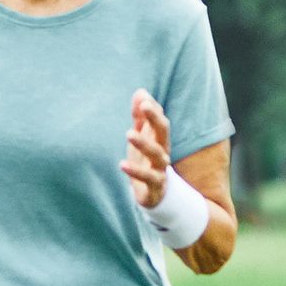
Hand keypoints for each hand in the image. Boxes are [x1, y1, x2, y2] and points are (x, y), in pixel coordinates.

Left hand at [120, 91, 170, 209]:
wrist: (154, 194)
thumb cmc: (145, 160)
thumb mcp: (141, 137)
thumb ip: (139, 116)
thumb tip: (140, 91)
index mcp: (159, 138)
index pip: (159, 119)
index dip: (153, 108)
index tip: (142, 98)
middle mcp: (163, 151)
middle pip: (163, 132)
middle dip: (155, 118)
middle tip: (144, 106)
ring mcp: (160, 168)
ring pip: (156, 154)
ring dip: (144, 143)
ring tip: (129, 133)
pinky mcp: (155, 186)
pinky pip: (147, 178)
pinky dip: (136, 171)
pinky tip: (122, 165)